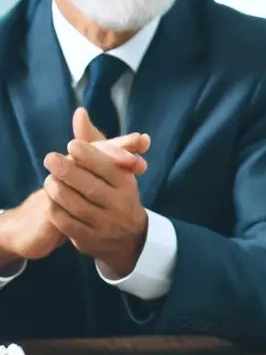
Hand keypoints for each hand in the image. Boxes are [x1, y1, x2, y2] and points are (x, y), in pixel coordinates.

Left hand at [0, 114, 149, 266]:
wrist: (128, 237)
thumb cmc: (116, 192)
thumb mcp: (113, 168)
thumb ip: (95, 141)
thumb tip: (79, 113)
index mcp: (127, 185)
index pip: (109, 168)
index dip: (90, 156)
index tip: (71, 145)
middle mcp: (120, 205)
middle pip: (91, 188)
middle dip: (69, 172)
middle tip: (50, 158)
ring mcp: (105, 225)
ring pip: (77, 207)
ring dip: (59, 192)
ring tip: (48, 180)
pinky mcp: (91, 240)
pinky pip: (69, 225)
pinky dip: (57, 212)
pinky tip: (50, 201)